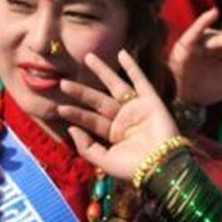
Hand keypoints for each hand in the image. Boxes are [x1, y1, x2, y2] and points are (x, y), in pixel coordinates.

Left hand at [56, 50, 179, 181]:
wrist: (161, 166)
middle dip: (81, 92)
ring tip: (88, 57)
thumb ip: (86, 147)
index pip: (91, 120)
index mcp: (114, 134)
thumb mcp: (104, 160)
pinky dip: (132, 67)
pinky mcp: (151, 101)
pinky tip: (122, 54)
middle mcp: (124, 119)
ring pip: (115, 86)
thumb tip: (70, 130)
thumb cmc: (133, 167)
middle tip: (63, 83)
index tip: (60, 108)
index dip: (76, 114)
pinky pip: (140, 80)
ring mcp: (136, 108)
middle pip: (98, 101)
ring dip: (102, 71)